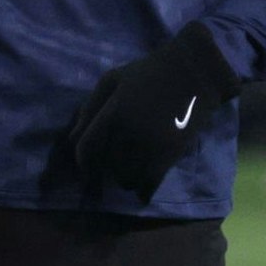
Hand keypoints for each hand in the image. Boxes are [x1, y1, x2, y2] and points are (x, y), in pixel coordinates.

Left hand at [66, 22, 240, 200]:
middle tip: (110, 172)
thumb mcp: (112, 80)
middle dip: (106, 172)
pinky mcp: (170, 153)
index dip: (84, 164)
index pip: (86, 149)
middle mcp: (127, 132)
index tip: (88, 170)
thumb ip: (89, 107)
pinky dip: (144, 192)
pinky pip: (151, 183)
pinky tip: (142, 193)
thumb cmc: (148, 72)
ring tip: (129, 176)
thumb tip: (72, 138)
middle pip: (107, 167)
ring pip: (128, 178)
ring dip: (125, 181)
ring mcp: (150, 144)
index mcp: (111, 113)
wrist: (194, 72)